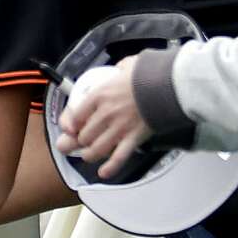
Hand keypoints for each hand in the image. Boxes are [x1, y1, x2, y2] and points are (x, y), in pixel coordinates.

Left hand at [56, 56, 149, 179]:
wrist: (168, 85)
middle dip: (80, 142)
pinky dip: (110, 167)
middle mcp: (105, 114)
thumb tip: (122, 69)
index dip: (70, 125)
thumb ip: (120, 69)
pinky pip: (119, 158)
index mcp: (99, 95)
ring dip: (90, 155)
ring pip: (96, 149)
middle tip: (81, 143)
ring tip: (90, 155)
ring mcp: (118, 128)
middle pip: (83, 136)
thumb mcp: (127, 65)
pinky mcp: (133, 138)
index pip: (75, 115)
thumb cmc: (148, 74)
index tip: (71, 128)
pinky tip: (104, 173)